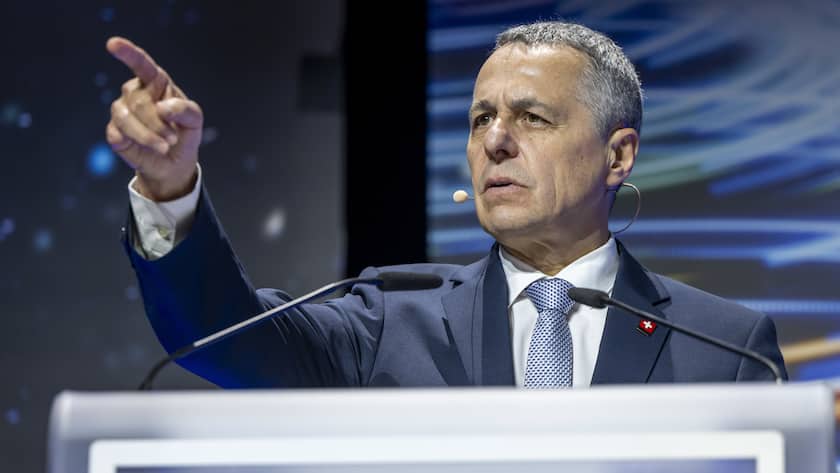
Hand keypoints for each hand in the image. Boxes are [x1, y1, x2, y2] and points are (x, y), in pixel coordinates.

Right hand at [105, 37, 202, 200]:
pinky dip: (138, 143)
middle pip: (138, 101)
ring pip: (125, 117)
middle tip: (172, 139)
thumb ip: (184, 110)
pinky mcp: (114, 131)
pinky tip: (150, 148)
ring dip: (148, 135)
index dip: (128, 53)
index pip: (141, 64)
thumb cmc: (184, 133)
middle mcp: (135, 92)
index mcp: (155, 83)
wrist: (175, 162)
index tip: (113, 44)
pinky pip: (118, 134)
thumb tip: (161, 107)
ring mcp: (122, 110)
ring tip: (165, 146)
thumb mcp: (194, 121)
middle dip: (157, 124)